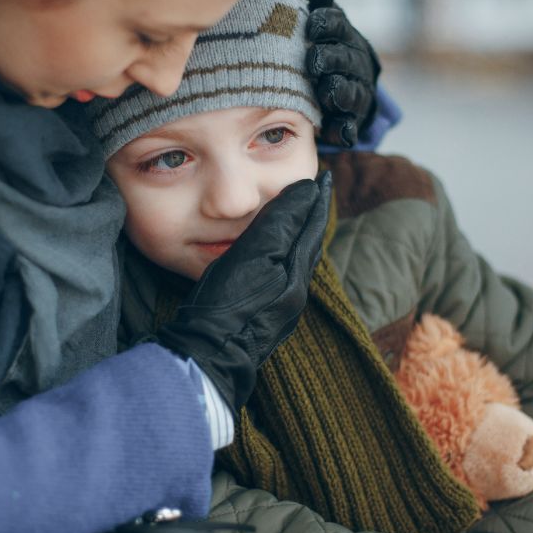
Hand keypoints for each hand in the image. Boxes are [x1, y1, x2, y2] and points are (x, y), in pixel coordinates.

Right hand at [156, 172, 331, 410]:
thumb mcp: (254, 255)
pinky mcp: (266, 319)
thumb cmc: (227, 304)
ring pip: (298, 262)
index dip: (315, 200)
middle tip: (314, 194)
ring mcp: (282, 308)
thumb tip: (306, 192)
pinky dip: (286, 257)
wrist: (210, 355)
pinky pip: (285, 278)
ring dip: (300, 237)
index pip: (311, 226)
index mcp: (296, 273)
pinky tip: (274, 259)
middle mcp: (295, 291)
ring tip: (297, 219)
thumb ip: (281, 223)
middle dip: (312, 218)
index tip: (321, 178)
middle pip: (309, 245)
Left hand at [300, 0, 381, 147]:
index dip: (326, 25)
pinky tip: (337, 133)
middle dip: (332, 60)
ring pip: (350, 93)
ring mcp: (354, 93)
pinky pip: (349, 126)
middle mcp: (352, 62)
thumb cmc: (323, 43)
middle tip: (315, 61)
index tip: (313, 25)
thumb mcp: (318, 15)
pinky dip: (344, 130)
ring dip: (339, 93)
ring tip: (327, 94)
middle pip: (345, 60)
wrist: (342, 82)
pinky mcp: (351, 121)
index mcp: (342, 35)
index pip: (336, 25)